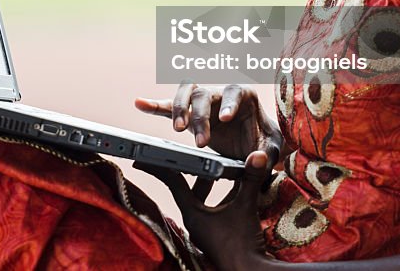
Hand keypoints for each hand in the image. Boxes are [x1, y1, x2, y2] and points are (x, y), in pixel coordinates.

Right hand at [135, 84, 281, 163]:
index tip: (224, 118)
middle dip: (201, 117)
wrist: (251, 144)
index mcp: (243, 95)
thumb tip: (255, 159)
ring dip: (179, 109)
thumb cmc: (263, 141)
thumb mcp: (271, 149)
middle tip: (201, 143)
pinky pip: (167, 106)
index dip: (229, 103)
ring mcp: (201, 102)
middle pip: (205, 94)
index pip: (234, 92)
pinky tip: (139, 103)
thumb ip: (267, 155)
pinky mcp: (187, 113)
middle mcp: (220, 93)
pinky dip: (154, 105)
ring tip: (178, 130)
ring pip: (185, 94)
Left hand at [136, 151, 271, 269]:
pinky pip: (216, 211)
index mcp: (192, 214)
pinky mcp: (217, 236)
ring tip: (221, 170)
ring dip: (211, 185)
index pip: (172, 182)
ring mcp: (205, 231)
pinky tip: (237, 190)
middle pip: (189, 189)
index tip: (140, 157)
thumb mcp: (246, 206)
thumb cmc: (242, 245)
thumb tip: (259, 154)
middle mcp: (195, 222)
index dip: (157, 166)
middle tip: (189, 155)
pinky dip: (224, 198)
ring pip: (203, 200)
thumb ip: (251, 179)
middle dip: (193, 171)